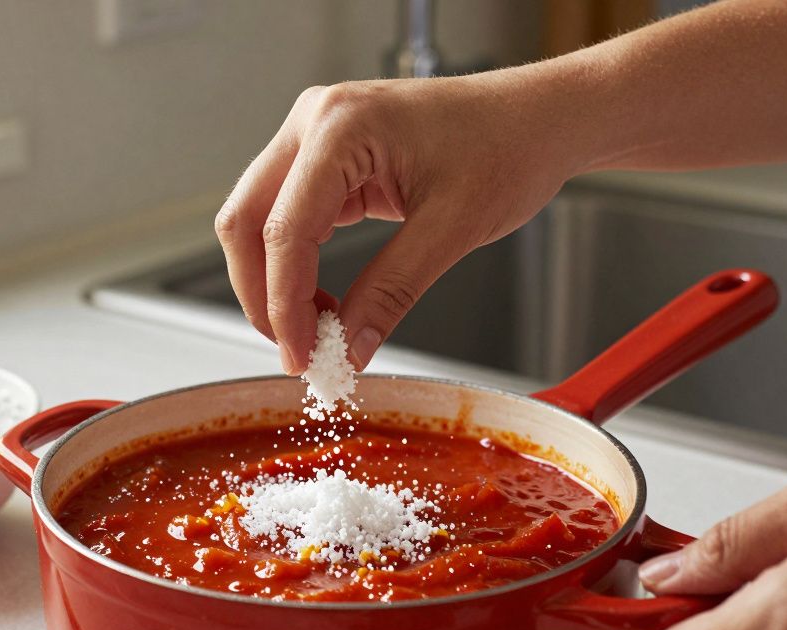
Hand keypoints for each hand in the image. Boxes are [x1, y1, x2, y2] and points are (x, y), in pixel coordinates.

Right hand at [214, 74, 577, 374]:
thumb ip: (392, 291)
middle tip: (297, 350)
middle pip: (246, 221)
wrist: (539, 118)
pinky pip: (287, 217)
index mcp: (341, 126)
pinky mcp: (326, 158)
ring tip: (318, 329)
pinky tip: (326, 301)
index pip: (284, 229)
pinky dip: (296, 265)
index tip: (301, 355)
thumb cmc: (509, 146)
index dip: (284, 303)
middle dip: (263, 295)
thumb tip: (349, 347)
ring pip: (257, 221)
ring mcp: (315, 137)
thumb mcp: (452, 229)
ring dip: (275, 282)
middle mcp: (315, 121)